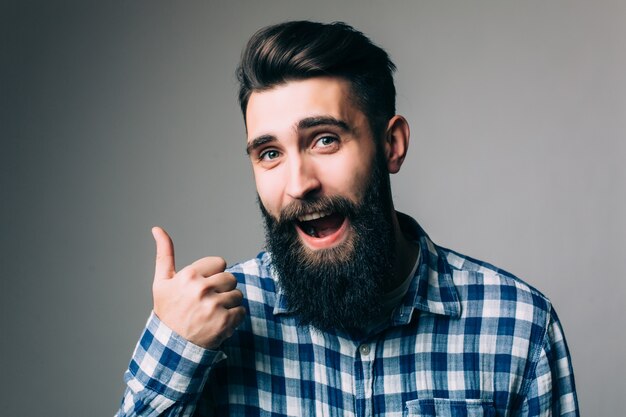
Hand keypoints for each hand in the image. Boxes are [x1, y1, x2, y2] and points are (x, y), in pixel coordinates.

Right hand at [151, 226, 245, 348]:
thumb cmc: (167, 310)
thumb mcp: (162, 281)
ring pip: (237, 295)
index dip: (213, 275)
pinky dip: (234, 318)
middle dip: (222, 288)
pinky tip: (218, 322)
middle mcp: (202, 289)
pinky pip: (242, 311)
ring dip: (228, 304)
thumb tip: (157, 228)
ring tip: (212, 312)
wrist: (171, 345)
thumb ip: (164, 253)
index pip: (220, 263)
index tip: (202, 287)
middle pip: (231, 278)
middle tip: (208, 301)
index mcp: (189, 275)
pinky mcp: (225, 322)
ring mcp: (214, 306)